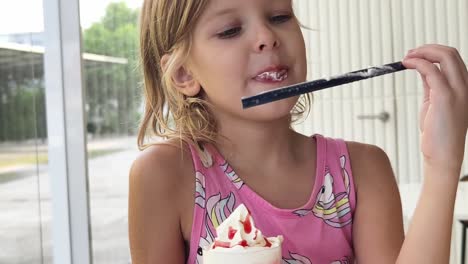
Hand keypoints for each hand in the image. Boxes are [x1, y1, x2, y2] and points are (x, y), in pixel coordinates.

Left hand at [402, 44, 467, 173]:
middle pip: (450, 53)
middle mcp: (465, 86)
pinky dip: (418, 62)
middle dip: (427, 48)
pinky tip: (407, 64)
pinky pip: (431, 70)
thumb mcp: (434, 102)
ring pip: (444, 56)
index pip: (453, 59)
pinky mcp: (445, 96)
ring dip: (421, 52)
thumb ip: (431, 84)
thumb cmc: (438, 132)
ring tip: (405, 58)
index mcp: (464, 87)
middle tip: (409, 53)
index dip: (433, 52)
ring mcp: (457, 90)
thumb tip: (422, 68)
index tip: (415, 54)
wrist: (442, 154)